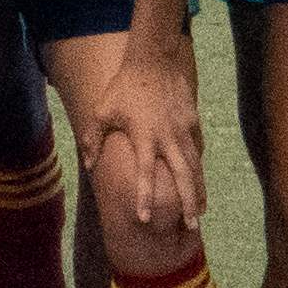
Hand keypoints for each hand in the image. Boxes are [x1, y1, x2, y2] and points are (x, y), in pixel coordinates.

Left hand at [88, 42, 208, 231]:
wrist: (154, 59)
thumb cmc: (124, 86)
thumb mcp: (102, 110)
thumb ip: (93, 139)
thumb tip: (88, 165)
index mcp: (144, 137)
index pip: (145, 174)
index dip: (144, 197)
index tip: (145, 219)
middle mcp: (168, 138)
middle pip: (183, 177)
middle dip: (188, 204)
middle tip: (191, 228)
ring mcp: (184, 130)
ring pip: (195, 167)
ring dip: (198, 191)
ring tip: (199, 213)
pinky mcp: (193, 122)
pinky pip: (197, 150)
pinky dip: (198, 168)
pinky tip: (198, 182)